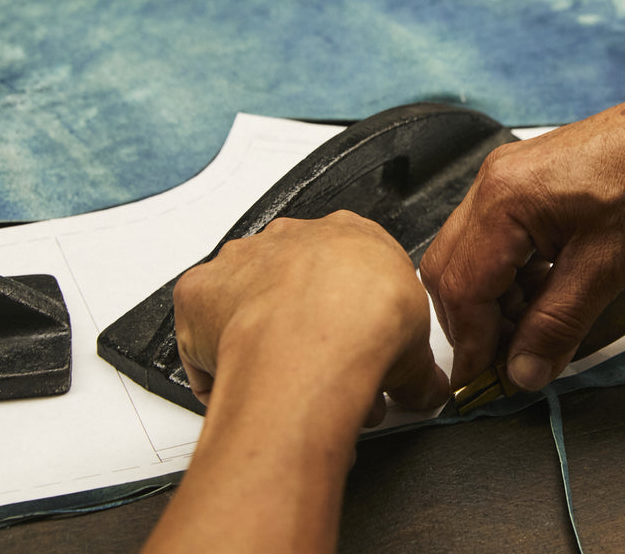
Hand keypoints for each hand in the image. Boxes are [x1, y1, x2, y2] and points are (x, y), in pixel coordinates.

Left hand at [146, 212, 448, 553]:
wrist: (318, 341)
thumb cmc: (369, 326)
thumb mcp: (417, 348)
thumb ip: (418, 367)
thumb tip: (424, 390)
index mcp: (350, 235)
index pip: (351, 268)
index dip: (355, 316)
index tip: (358, 347)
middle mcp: (292, 238)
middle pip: (294, 281)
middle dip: (307, 326)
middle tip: (324, 374)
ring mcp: (243, 260)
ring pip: (245, 299)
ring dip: (260, 337)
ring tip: (283, 386)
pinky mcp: (200, 292)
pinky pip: (200, 331)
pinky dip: (211, 361)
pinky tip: (237, 387)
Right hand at [421, 58, 624, 391]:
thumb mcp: (607, 268)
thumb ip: (558, 324)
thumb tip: (523, 373)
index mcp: (503, 200)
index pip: (462, 288)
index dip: (470, 343)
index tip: (482, 384)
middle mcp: (493, 184)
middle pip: (452, 270)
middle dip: (473, 324)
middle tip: (507, 363)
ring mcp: (508, 179)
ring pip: (473, 257)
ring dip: (495, 303)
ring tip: (535, 334)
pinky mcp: (528, 182)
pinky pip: (499, 240)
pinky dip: (513, 277)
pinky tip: (546, 297)